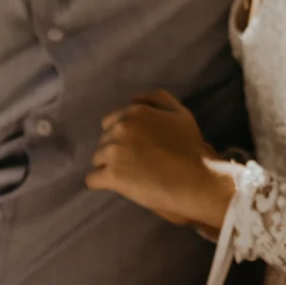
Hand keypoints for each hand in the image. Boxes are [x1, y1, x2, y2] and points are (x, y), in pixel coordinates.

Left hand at [86, 91, 234, 230]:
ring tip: (128, 176)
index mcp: (135, 112)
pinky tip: (113, 185)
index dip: (122, 136)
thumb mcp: (180, 113)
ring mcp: (114, 152)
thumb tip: (133, 99)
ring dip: (108, 166)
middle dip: (115, 151)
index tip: (135, 148)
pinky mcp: (111, 176)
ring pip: (97, 159)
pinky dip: (100, 183)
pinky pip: (92, 179)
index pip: (110, 122)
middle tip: (135, 163)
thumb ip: (158, 99)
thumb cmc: (190, 148)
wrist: (193, 179)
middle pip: (103, 141)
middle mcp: (120, 128)